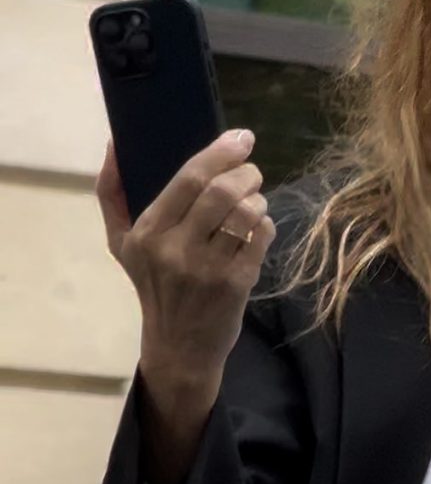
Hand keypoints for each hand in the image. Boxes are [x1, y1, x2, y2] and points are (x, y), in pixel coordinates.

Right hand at [97, 130, 275, 398]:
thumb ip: (112, 192)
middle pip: (222, 191)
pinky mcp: (236, 283)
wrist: (179, 346)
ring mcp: (208, 268)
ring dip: (257, 198)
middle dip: (246, 172)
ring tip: (252, 202)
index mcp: (146, 232)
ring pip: (246, 212)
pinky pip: (261, 236)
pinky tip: (255, 229)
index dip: (220, 152)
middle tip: (251, 171)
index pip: (189, 178)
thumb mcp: (121, 242)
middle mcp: (175, 249)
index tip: (241, 137)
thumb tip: (115, 143)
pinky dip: (264, 224)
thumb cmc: (152, 285)